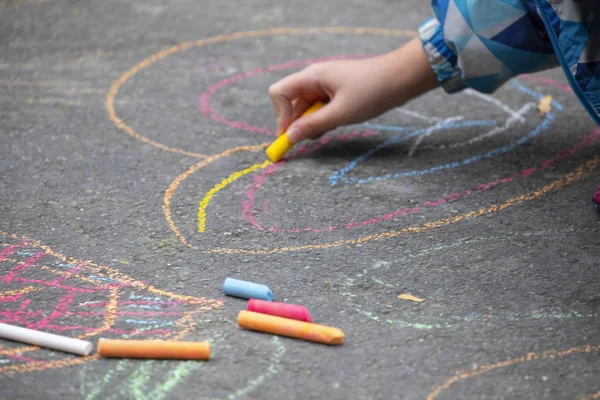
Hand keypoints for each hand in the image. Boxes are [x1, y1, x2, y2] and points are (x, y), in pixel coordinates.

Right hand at [268, 38, 438, 142]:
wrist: (403, 78)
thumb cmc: (373, 91)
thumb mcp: (341, 113)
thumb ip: (313, 125)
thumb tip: (290, 137)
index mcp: (312, 76)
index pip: (279, 93)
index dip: (281, 115)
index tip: (292, 135)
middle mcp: (315, 78)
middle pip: (291, 103)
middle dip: (296, 123)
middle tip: (308, 140)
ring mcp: (326, 85)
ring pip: (306, 108)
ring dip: (311, 123)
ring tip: (328, 130)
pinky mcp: (336, 92)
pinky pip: (320, 108)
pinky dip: (322, 119)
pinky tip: (335, 125)